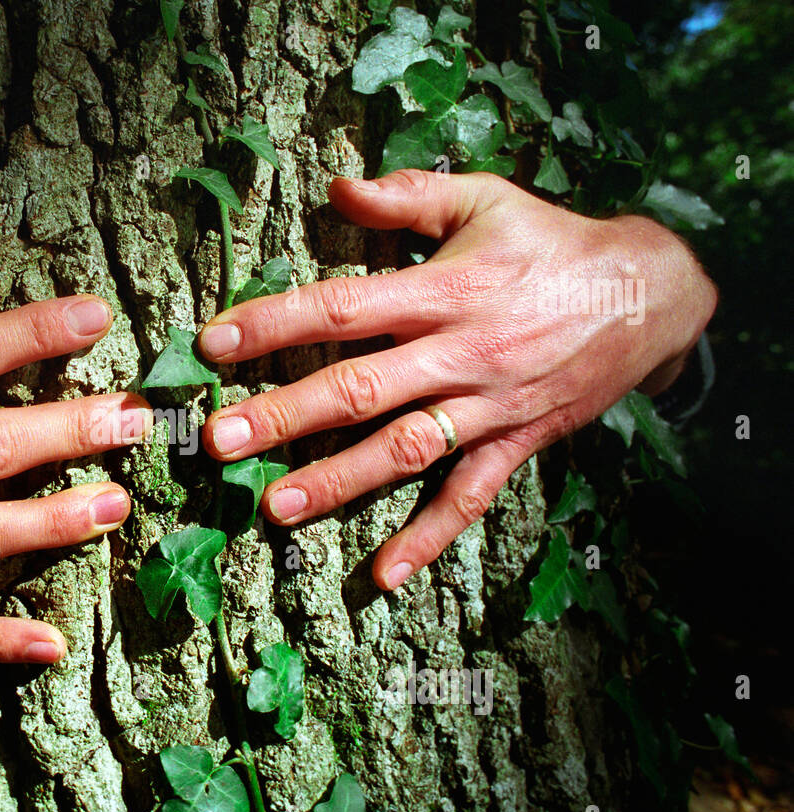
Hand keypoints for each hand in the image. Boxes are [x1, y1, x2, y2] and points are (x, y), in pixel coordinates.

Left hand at [197, 171, 716, 589]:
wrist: (651, 295)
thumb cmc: (551, 243)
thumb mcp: (485, 199)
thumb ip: (408, 195)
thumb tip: (336, 185)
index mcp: (443, 290)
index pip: (343, 308)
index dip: (274, 324)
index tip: (213, 343)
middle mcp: (459, 354)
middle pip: (360, 389)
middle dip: (285, 416)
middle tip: (219, 441)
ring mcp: (487, 406)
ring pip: (404, 450)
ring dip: (338, 482)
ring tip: (275, 508)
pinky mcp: (514, 443)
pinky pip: (470, 497)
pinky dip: (429, 538)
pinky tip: (385, 574)